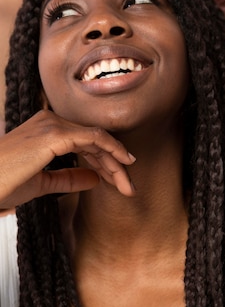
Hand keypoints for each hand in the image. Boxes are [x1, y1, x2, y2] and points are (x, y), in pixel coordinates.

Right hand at [0, 110, 135, 207]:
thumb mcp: (42, 183)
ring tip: (128, 184)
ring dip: (116, 162)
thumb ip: (68, 178)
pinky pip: (93, 139)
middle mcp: (50, 120)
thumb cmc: (3, 185)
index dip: (105, 160)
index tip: (120, 179)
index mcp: (45, 129)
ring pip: (97, 139)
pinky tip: (122, 166)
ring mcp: (53, 125)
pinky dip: (111, 151)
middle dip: (114, 163)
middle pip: (94, 139)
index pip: (84, 141)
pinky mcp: (55, 134)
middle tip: (129, 186)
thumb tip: (95, 178)